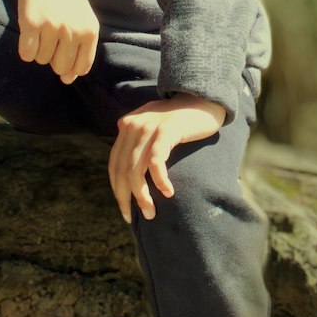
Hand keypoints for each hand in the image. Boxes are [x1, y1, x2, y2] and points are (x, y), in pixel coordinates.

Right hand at [0, 0, 98, 83]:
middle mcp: (73, 30)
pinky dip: (25, 48)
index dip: (69, 64)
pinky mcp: (31, 23)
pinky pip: (26, 54)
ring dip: (38, 49)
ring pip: (41, 60)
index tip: (63, 48)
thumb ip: (79, 51)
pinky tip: (29, 31)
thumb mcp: (81, 21)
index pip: (80, 68)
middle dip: (53, 57)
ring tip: (42, 27)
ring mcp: (52, 27)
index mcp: (90, 31)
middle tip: (51, 34)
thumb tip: (67, 80)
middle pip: (60, 67)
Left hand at [108, 95, 225, 222]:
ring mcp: (148, 127)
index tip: (125, 210)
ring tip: (151, 212)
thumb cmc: (180, 121)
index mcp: (126, 127)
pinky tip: (168, 191)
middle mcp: (133, 126)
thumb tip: (133, 179)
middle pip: (121, 169)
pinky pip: (156, 160)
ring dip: (142, 195)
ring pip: (135, 169)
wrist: (202, 99)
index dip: (117, 190)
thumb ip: (140, 146)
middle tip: (136, 217)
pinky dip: (159, 179)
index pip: (114, 165)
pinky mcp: (166, 130)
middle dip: (126, 198)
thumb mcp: (153, 130)